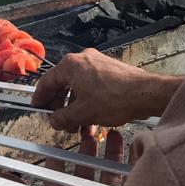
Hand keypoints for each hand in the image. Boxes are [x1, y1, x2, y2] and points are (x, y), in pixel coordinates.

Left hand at [14, 129, 125, 185]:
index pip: (60, 169)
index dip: (59, 154)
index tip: (62, 137)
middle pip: (86, 165)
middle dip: (88, 147)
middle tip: (91, 129)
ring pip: (107, 168)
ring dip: (110, 151)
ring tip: (113, 132)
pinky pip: (129, 176)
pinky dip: (131, 161)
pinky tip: (133, 146)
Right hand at [33, 48, 182, 128]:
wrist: (146, 94)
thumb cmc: (114, 99)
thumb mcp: (82, 113)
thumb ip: (62, 117)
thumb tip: (54, 120)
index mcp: (70, 65)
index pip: (47, 81)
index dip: (40, 98)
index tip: (38, 108)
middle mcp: (83, 59)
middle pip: (63, 84)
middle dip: (61, 106)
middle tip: (60, 122)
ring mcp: (97, 63)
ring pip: (78, 87)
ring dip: (75, 107)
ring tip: (79, 126)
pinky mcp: (109, 70)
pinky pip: (91, 86)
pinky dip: (88, 101)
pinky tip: (92, 118)